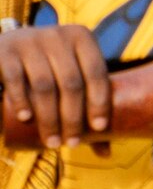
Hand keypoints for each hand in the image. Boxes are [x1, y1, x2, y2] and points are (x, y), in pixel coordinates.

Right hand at [0, 23, 110, 147]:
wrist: (6, 46)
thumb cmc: (47, 68)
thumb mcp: (68, 76)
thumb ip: (85, 106)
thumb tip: (106, 153)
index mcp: (81, 38)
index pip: (97, 72)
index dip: (100, 101)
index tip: (98, 128)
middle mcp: (58, 35)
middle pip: (72, 83)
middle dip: (73, 117)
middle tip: (72, 144)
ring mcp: (30, 41)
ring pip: (44, 86)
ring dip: (49, 118)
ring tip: (52, 142)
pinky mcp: (5, 51)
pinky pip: (15, 78)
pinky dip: (22, 100)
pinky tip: (27, 118)